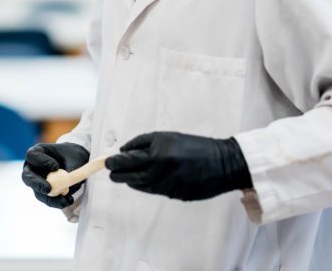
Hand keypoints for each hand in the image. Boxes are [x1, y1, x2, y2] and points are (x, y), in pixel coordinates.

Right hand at [22, 142, 89, 208]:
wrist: (77, 163)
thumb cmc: (73, 156)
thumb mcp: (76, 157)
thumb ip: (73, 167)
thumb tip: (70, 181)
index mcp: (38, 152)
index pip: (32, 155)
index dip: (41, 161)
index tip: (55, 167)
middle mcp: (33, 167)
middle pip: (27, 176)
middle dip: (37, 184)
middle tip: (48, 189)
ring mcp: (37, 182)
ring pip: (37, 192)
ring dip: (50, 198)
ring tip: (64, 200)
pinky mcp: (44, 193)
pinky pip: (47, 200)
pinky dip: (57, 202)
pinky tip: (68, 201)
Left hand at [105, 131, 251, 200]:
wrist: (223, 162)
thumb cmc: (195, 146)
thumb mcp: (169, 137)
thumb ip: (145, 143)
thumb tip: (125, 150)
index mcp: (160, 152)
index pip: (130, 159)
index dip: (117, 162)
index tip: (108, 162)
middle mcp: (163, 168)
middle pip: (132, 174)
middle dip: (119, 173)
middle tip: (111, 172)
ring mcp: (170, 184)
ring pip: (142, 185)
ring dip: (130, 181)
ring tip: (124, 177)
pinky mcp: (177, 194)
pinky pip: (155, 191)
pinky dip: (145, 187)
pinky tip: (140, 183)